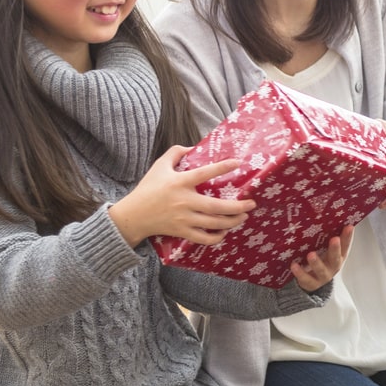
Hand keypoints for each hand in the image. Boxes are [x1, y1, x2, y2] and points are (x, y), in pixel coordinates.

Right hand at [110, 146, 254, 246]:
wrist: (133, 215)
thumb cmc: (148, 188)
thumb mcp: (159, 166)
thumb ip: (176, 153)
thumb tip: (193, 147)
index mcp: (179, 183)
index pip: (204, 173)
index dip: (222, 168)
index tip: (238, 163)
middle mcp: (184, 202)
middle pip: (216, 207)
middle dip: (238, 206)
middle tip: (251, 203)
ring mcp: (184, 219)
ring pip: (214, 224)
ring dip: (232, 221)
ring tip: (244, 216)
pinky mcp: (182, 232)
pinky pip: (204, 238)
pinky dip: (216, 237)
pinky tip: (224, 231)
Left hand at [290, 224, 352, 291]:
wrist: (313, 282)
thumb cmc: (322, 261)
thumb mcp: (327, 251)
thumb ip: (330, 238)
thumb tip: (330, 216)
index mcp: (339, 257)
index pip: (346, 246)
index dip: (348, 237)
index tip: (349, 226)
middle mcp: (333, 266)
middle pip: (336, 258)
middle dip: (335, 249)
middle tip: (334, 239)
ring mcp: (322, 276)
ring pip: (321, 270)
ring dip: (316, 262)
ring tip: (311, 254)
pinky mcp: (311, 283)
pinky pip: (305, 278)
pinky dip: (300, 272)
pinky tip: (294, 265)